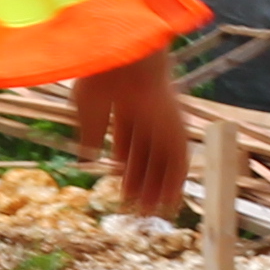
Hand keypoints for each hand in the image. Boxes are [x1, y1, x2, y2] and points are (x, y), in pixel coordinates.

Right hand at [71, 52, 190, 219]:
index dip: (125, 162)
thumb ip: (91, 134)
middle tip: (133, 202)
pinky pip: (180, 159)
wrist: (122, 58)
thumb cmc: (100, 75)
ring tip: (150, 211)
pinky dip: (176, 181)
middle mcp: (148, 111)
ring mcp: (163, 119)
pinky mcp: (176, 127)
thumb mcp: (88, 109)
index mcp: (126, 101)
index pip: (129, 138)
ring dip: (157, 185)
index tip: (118, 181)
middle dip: (140, 178)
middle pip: (147, 152)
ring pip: (164, 159)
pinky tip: (170, 200)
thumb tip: (88, 158)